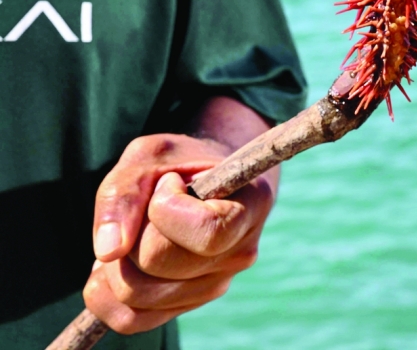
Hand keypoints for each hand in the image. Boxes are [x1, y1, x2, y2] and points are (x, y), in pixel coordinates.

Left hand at [84, 98, 276, 334]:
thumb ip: (124, 192)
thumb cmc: (179, 162)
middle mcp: (241, 252)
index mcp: (251, 205)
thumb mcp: (149, 156)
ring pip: (139, 296)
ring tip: (133, 235)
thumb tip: (108, 252)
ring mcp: (218, 283)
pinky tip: (117, 264)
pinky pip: (132, 319)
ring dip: (116, 264)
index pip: (207, 231)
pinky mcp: (190, 304)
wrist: (204, 181)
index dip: (167, 209)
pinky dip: (106, 295)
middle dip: (132, 234)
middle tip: (145, 209)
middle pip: (160, 262)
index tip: (169, 182)